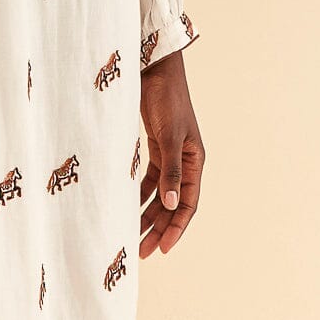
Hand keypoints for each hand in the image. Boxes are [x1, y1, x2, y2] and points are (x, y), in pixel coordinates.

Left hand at [138, 50, 204, 256]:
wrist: (152, 68)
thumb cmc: (165, 98)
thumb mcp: (169, 135)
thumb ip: (171, 170)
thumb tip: (172, 205)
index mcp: (194, 160)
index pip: (188, 203)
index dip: (176, 227)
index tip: (161, 248)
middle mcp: (184, 160)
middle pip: (173, 203)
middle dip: (159, 227)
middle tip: (142, 251)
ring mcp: (169, 153)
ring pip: (159, 193)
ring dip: (148, 212)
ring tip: (132, 233)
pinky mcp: (154, 145)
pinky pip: (148, 177)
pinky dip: (138, 192)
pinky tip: (125, 204)